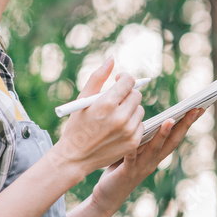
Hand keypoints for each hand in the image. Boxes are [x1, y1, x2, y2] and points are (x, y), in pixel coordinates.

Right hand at [54, 57, 143, 175]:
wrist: (76, 156)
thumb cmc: (77, 124)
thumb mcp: (83, 99)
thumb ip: (98, 77)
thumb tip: (112, 59)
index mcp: (107, 104)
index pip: (128, 82)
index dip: (124, 79)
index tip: (118, 81)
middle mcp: (120, 117)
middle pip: (136, 95)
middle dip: (127, 94)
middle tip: (116, 99)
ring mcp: (128, 131)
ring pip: (139, 109)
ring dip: (130, 109)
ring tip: (115, 115)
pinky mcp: (133, 142)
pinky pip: (140, 124)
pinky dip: (132, 123)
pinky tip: (118, 128)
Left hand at [91, 106, 205, 214]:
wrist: (109, 197)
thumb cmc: (119, 170)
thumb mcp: (133, 151)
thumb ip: (139, 137)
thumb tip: (140, 112)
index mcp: (156, 156)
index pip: (176, 137)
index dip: (187, 123)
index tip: (199, 107)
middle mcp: (153, 161)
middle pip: (172, 141)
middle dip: (184, 124)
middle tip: (196, 109)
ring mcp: (141, 167)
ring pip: (155, 149)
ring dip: (163, 134)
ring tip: (171, 119)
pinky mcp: (127, 172)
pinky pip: (131, 157)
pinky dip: (134, 148)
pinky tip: (137, 136)